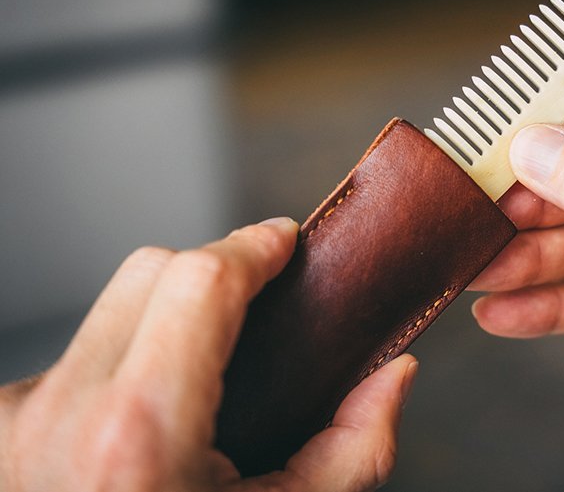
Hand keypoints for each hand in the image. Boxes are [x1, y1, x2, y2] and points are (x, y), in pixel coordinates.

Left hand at [0, 218, 417, 491]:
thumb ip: (354, 452)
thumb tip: (394, 376)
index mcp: (140, 438)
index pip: (198, 278)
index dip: (253, 245)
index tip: (284, 242)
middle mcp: (61, 415)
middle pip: (152, 271)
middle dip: (215, 272)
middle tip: (260, 303)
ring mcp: (16, 418)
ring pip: (108, 310)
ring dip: (165, 320)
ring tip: (202, 380)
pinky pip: (75, 356)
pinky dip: (122, 364)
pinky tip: (142, 421)